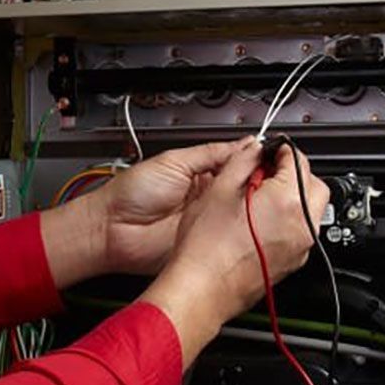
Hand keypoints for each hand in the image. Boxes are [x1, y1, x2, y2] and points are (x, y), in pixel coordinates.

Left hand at [90, 137, 259, 275]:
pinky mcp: (203, 241)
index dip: (253, 162)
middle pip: (243, 189)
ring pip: (239, 212)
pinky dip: (239, 231)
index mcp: (200, 172)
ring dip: (251, 208)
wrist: (111, 228)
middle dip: (258, 185)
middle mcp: (207, 197)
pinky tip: (250, 222)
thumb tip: (243, 143)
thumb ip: (210, 153)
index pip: (236, 164)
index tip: (273, 158)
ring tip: (263, 199)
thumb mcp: (174, 161)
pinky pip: (227, 235)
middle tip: (272, 179)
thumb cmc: (131, 193)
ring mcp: (206, 220)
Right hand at [142, 142, 330, 366]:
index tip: (268, 151)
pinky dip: (287, 220)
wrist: (202, 289)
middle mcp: (302, 225)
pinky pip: (299, 232)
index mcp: (288, 201)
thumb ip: (243, 161)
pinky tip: (257, 222)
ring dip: (291, 197)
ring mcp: (300, 247)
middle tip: (265, 172)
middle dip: (293, 174)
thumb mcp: (219, 189)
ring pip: (309, 209)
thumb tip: (255, 151)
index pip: (298, 159)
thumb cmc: (206, 248)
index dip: (281, 150)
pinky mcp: (292, 263)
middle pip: (313, 184)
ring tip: (256, 199)